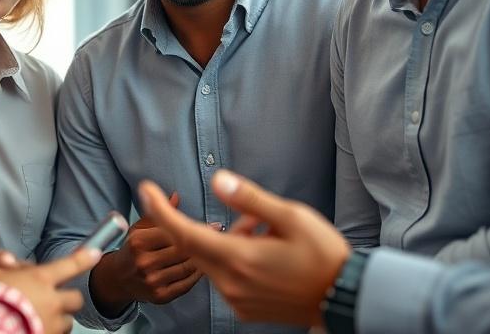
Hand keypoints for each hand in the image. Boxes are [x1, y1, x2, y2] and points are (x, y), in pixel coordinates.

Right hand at [0, 247, 100, 333]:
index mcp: (40, 280)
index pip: (70, 265)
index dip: (85, 258)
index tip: (95, 254)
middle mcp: (51, 302)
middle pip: (75, 299)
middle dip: (68, 300)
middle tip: (55, 301)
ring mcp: (51, 326)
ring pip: (67, 323)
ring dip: (58, 321)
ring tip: (42, 320)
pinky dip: (49, 333)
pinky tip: (35, 330)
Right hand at [89, 193, 202, 315]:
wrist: (118, 279)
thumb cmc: (132, 249)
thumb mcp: (140, 228)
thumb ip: (159, 213)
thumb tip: (176, 196)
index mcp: (139, 241)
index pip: (172, 232)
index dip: (195, 228)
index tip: (213, 225)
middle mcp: (144, 262)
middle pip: (182, 250)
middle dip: (203, 243)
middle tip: (219, 237)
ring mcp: (152, 281)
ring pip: (187, 267)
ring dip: (204, 259)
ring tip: (214, 251)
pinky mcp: (160, 296)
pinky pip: (186, 284)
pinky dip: (197, 275)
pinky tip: (203, 267)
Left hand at [139, 170, 350, 326]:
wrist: (344, 297)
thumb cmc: (322, 255)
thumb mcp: (291, 216)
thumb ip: (250, 199)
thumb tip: (219, 181)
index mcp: (238, 258)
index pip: (184, 233)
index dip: (159, 211)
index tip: (145, 189)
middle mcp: (231, 283)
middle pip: (195, 247)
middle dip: (208, 224)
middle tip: (252, 217)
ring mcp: (236, 299)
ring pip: (212, 261)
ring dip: (226, 241)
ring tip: (267, 233)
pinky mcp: (245, 308)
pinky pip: (225, 277)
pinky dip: (234, 259)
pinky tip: (265, 251)